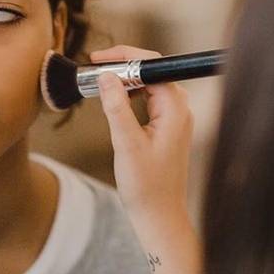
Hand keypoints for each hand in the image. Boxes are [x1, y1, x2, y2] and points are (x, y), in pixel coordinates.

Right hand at [90, 45, 193, 221]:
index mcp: (175, 109)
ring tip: (99, 83)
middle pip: (151, 72)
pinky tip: (115, 101)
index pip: (152, 66)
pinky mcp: (169, 127)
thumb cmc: (147, 187)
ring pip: (149, 85)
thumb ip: (116, 107)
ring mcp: (176, 118)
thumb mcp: (126, 144)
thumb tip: (107, 77)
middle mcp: (180, 109)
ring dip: (125, 81)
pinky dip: (131, 95)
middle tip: (93, 69)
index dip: (124, 56)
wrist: (160, 216)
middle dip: (122, 66)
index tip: (98, 58)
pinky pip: (150, 100)